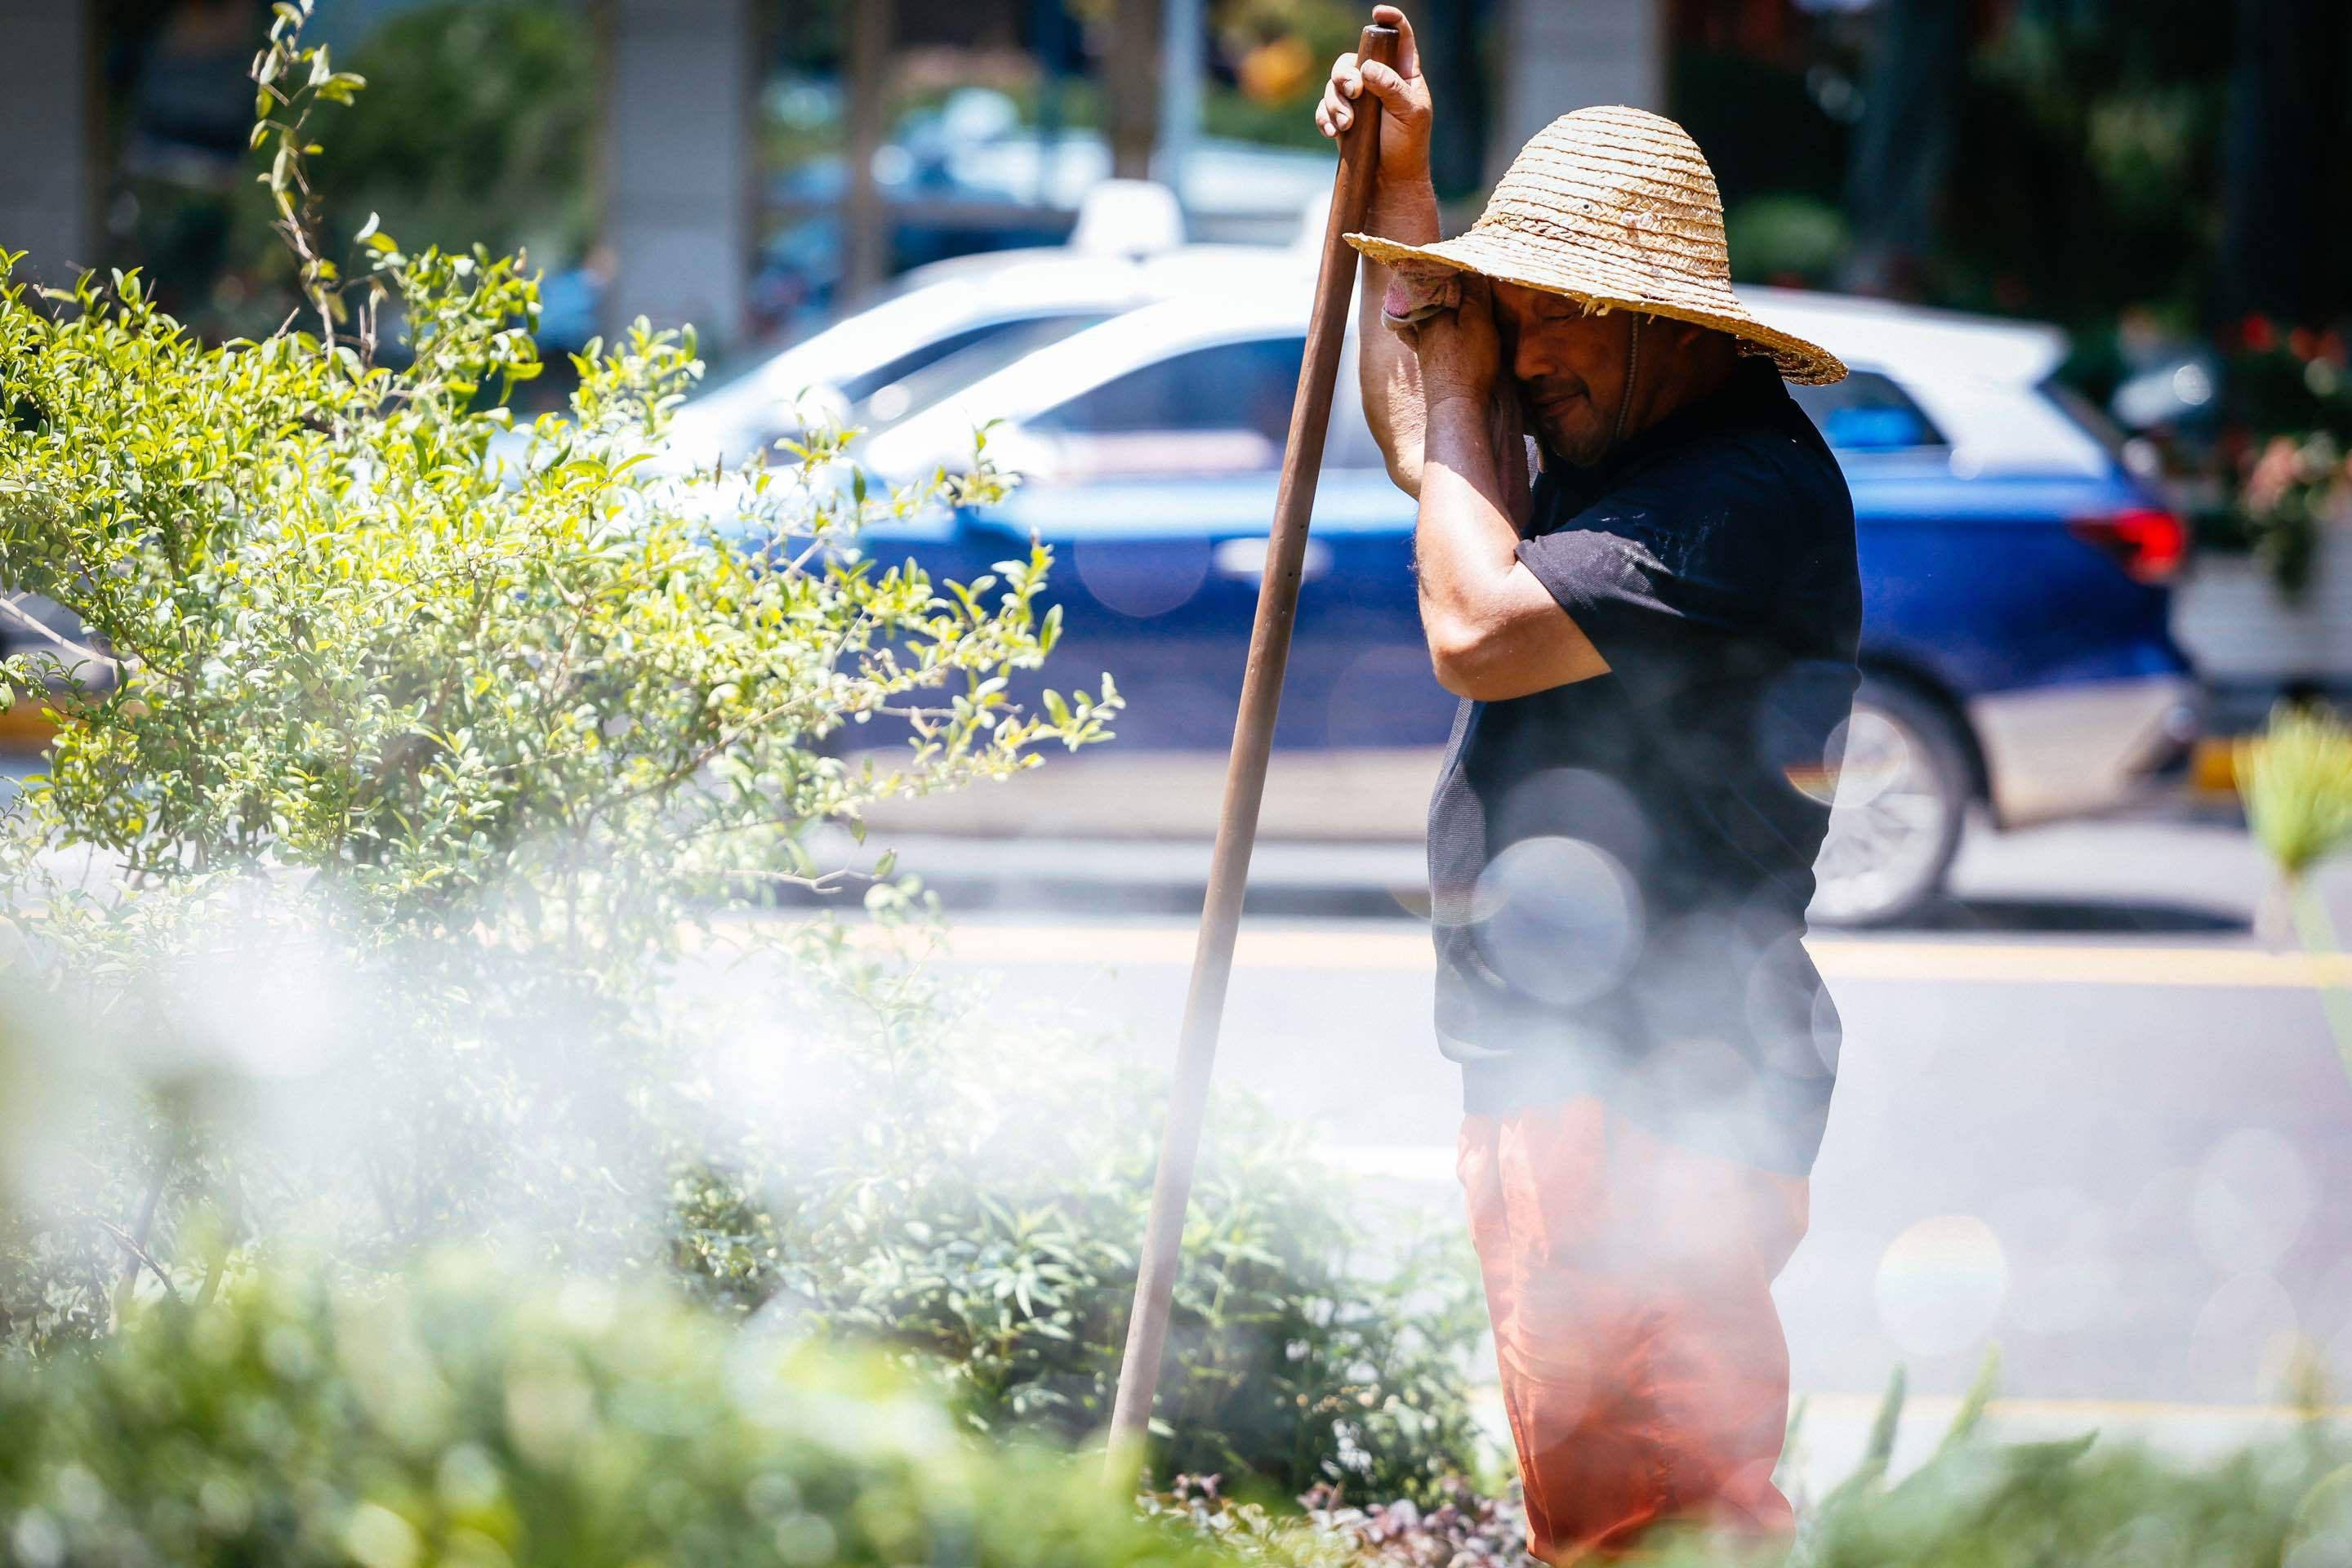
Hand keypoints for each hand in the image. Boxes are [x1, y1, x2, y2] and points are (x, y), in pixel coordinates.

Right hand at [1313, 5, 1433, 192]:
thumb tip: (1368, 68)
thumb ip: (1391, 87)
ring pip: (1334, 84)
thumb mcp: (1409, 113)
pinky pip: (1323, 108)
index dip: (1390, 19)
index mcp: (1402, 72)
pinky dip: (1324, 117)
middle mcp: (1377, 79)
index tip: (1378, 12)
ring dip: (1335, 103)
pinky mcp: (1342, 117)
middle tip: (1353, 91)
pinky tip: (1334, 132)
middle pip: (1352, 59)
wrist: (1391, 179)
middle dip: (1345, 73)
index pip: (1399, 36)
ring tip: (1347, 125)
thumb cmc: (1408, 144)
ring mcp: (1358, 98)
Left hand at [1415, 274, 1500, 410]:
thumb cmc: (1469, 364)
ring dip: (1432, 302)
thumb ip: (1474, 295)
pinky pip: (1424, 331)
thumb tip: (1470, 268)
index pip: (1433, 280)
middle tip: (1450, 270)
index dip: (1445, 268)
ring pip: (1423, 314)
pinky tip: (1436, 322)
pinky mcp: (1429, 359)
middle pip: (1425, 297)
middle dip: (1435, 283)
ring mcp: (1422, 344)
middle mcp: (1421, 326)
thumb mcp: (1478, 323)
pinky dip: (1429, 322)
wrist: (1457, 406)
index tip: (1456, 258)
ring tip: (1444, 292)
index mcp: (1431, 312)